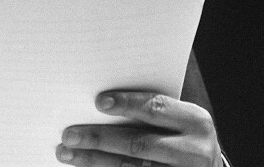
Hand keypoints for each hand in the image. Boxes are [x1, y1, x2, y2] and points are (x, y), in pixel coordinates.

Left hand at [55, 91, 221, 166]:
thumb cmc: (184, 136)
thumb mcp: (180, 121)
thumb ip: (152, 112)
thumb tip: (99, 102)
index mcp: (196, 122)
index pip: (156, 108)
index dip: (127, 104)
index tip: (98, 102)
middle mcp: (194, 151)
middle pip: (138, 143)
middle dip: (99, 138)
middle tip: (69, 134)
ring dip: (94, 160)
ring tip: (67, 153)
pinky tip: (86, 166)